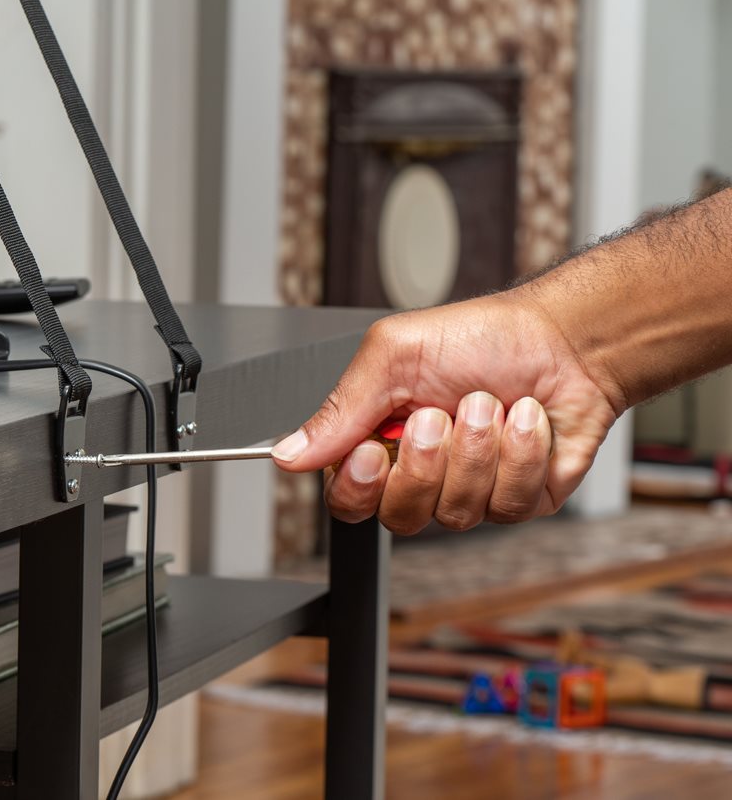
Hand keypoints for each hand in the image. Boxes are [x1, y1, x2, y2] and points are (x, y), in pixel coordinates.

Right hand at [271, 290, 622, 533]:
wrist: (565, 340)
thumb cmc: (482, 337)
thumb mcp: (394, 355)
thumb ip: (339, 408)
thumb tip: (287, 452)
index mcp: (380, 440)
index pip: (346, 497)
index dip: (357, 485)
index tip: (372, 449)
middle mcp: (422, 473)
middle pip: (398, 515)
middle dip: (427, 461)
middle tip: (440, 413)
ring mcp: (471, 491)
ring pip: (457, 512)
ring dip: (479, 448)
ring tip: (492, 402)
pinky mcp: (519, 500)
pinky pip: (508, 505)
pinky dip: (521, 453)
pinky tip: (526, 421)